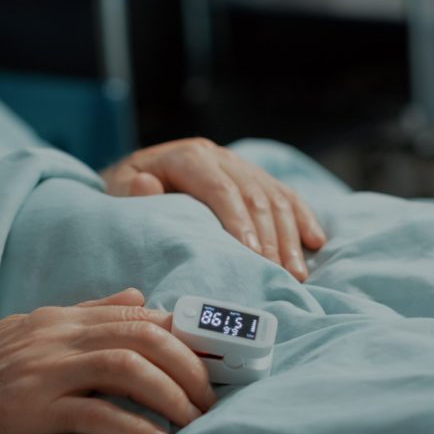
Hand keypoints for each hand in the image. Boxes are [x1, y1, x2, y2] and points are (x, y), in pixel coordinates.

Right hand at [0, 288, 215, 433]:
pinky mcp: (26, 409)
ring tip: (193, 421)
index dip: (181, 338)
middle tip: (208, 399)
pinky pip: (94, 412)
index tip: (208, 364)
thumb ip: (85, 316)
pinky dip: (133, 427)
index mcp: (56, 319)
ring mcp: (39, 370)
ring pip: (126, 367)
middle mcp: (53, 336)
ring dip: (170, 394)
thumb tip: (139, 299)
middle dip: (187, 367)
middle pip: (141, 337)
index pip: (136, 317)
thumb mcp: (29, 335)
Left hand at [101, 138, 326, 280]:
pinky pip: (286, 196)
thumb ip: (131, 192)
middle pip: (255, 196)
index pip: (221, 190)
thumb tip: (148, 185)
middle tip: (282, 276)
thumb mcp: (117, 191)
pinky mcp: (253, 178)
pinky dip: (302, 219)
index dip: (240, 223)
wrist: (132, 177)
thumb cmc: (124, 194)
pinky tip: (316, 243)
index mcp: (189, 157)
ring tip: (297, 273)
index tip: (253, 258)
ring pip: (276, 197)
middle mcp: (219, 156)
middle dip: (272, 239)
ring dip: (290, 236)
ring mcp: (240, 165)